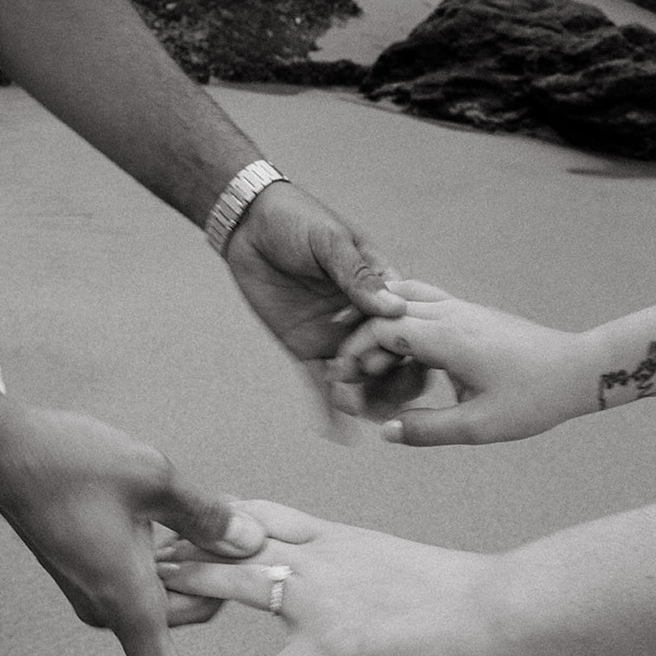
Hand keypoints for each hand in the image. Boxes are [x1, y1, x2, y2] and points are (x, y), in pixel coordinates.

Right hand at [0, 407, 264, 655]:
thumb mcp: (154, 478)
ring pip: (165, 598)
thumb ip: (207, 516)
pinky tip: (178, 523)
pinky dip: (167, 563)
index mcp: (124, 596)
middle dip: (215, 587)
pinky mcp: (88, 571)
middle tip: (239, 534)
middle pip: (183, 619)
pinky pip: (141, 582)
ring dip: (191, 571)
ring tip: (207, 520)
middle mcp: (106, 604)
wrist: (3, 453)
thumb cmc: (68, 463)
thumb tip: (251, 542)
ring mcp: (94, 590)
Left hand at [157, 498, 494, 655]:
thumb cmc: (452, 590)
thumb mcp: (388, 559)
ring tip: (149, 610)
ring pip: (242, 586)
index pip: (255, 514)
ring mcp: (327, 600)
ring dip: (192, 595)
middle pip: (234, 542)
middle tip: (134, 556)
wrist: (498, 605)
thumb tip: (321, 566)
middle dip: (181, 548)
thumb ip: (347, 559)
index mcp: (333, 538)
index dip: (207, 517)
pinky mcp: (340, 647)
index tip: (170, 520)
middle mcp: (321, 558)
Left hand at [225, 182, 411, 408]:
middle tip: (383, 391)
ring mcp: (337, 337)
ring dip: (366, 397)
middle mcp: (364, 318)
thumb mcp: (329, 241)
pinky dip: (329, 409)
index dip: (404, 344)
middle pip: (390, 356)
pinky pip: (320, 384)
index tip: (394, 357)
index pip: (404, 322)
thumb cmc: (296, 220)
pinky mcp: (307, 350)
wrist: (251, 227)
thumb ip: (357, 274)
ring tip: (368, 415)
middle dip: (390, 377)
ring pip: (360, 377)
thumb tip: (389, 309)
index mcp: (379, 287)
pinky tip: (338, 434)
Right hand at [331, 281, 589, 444]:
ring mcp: (463, 310)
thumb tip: (385, 432)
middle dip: (360, 338)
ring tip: (367, 355)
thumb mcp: (477, 426)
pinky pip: (425, 305)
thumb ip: (426, 429)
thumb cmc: (532, 399)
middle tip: (349, 371)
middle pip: (386, 309)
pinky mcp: (472, 315)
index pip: (381, 328)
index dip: (355, 352)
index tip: (345, 380)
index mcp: (447, 337)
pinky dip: (403, 320)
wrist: (578, 369)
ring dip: (381, 322)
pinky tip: (399, 349)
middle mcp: (451, 314)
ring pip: (405, 298)